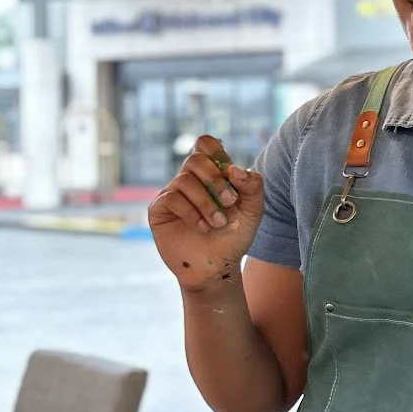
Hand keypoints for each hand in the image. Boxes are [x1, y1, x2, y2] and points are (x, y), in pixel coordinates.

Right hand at [148, 135, 265, 291]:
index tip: (230, 172)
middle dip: (215, 179)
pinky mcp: (159, 210)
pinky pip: (171, 198)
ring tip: (218, 223)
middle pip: (195, 159)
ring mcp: (173, 194)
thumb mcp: (252, 211)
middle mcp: (190, 180)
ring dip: (206, 202)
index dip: (214, 150)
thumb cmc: (234, 237)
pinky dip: (191, 212)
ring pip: (184, 180)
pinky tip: (202, 227)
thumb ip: (253, 186)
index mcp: (211, 174)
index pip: (205, 144)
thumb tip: (235, 169)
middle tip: (230, 202)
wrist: (217, 267)